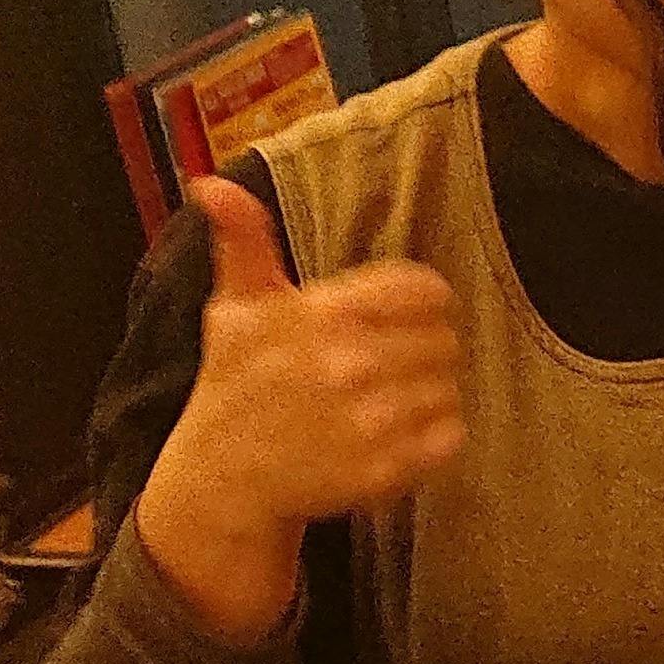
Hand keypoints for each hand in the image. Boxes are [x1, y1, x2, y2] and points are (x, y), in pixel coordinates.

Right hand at [139, 177, 465, 639]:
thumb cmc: (235, 384)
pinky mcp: (385, 469)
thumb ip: (241, 240)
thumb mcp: (236, 307)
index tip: (398, 318)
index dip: (420, 303)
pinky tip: (397, 433)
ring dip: (428, 392)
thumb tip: (213, 184)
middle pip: (445, 339)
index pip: (427, 290)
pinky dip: (435, 436)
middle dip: (422, 348)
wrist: (222, 479)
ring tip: (388, 399)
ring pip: (450, 387)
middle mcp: (351, 364)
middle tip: (389, 364)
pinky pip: (450, 436)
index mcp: (324, 314)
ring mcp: (371, 421)